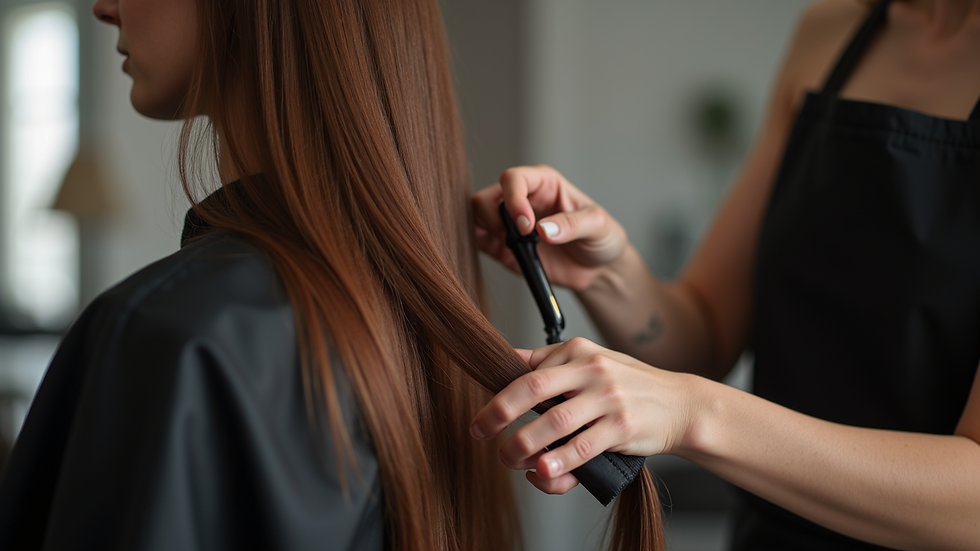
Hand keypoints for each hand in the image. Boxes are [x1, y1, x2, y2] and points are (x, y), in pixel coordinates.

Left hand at [469, 337, 699, 494]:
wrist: (681, 404)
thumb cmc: (630, 386)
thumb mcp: (592, 361)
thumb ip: (551, 362)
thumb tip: (506, 358)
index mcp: (578, 351)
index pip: (529, 371)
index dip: (501, 396)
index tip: (482, 419)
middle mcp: (592, 369)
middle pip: (534, 388)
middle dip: (500, 412)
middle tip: (480, 432)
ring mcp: (608, 397)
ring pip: (555, 421)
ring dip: (524, 445)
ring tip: (510, 459)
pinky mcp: (622, 426)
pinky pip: (583, 447)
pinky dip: (560, 461)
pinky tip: (543, 472)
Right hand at [471, 165, 628, 290]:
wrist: (598, 269)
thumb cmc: (601, 238)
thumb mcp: (598, 226)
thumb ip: (572, 225)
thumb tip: (543, 229)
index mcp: (544, 183)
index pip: (513, 178)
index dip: (514, 200)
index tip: (527, 227)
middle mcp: (522, 199)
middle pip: (487, 197)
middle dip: (495, 219)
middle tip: (519, 240)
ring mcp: (510, 223)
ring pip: (477, 216)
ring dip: (487, 232)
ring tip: (513, 248)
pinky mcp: (502, 246)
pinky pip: (479, 240)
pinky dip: (483, 247)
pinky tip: (506, 255)